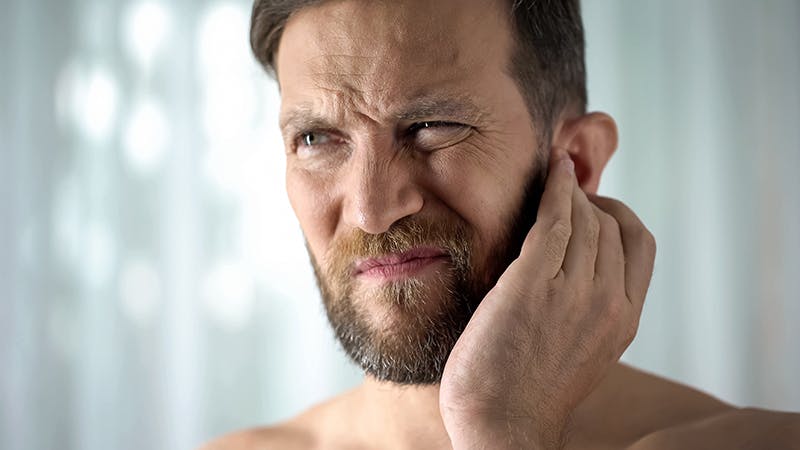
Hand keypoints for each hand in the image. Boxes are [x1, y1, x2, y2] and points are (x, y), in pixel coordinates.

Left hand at [439, 151, 655, 448]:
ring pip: (584, 219)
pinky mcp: (532, 284)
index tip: (595, 206)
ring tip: (554, 178)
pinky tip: (551, 172)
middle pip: (610, 226)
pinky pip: (554, 219)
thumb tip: (581, 271)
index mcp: (625, 321)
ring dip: (570, 192)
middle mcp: (608, 303)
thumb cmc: (529, 391)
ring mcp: (573, 292)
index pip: (640, 246)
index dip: (619, 216)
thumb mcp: (582, 352)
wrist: (501, 424)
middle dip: (590, 200)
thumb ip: (590, 311)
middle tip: (564, 190)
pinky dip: (556, 189)